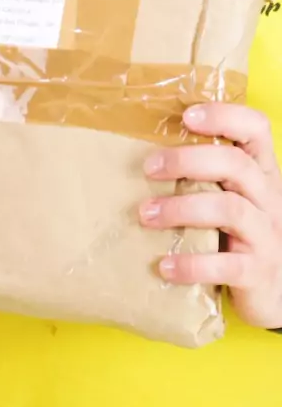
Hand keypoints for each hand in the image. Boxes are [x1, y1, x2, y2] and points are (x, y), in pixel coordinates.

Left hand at [139, 104, 281, 329]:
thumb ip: (201, 176)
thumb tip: (139, 153)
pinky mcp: (256, 272)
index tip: (187, 116)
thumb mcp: (226, 197)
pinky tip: (165, 266)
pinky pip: (226, 265)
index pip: (256, 129)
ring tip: (146, 215)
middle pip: (236, 164)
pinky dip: (193, 265)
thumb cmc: (236, 236)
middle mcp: (268, 198)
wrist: (272, 290)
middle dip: (189, 160)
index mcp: (259, 173)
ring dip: (182, 209)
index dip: (225, 116)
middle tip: (149, 168)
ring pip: (230, 209)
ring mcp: (265, 235)